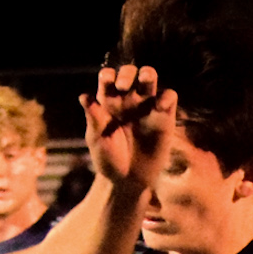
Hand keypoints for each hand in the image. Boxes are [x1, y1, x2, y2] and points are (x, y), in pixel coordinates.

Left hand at [82, 64, 175, 192]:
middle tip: (123, 87)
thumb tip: (83, 96)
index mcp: (108, 100)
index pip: (108, 78)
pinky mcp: (164, 116)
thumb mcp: (97, 139)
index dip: (108, 76)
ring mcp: (147, 105)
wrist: (127, 181)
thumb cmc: (108, 159)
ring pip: (150, 79)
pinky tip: (160, 105)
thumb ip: (93, 117)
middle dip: (127, 74)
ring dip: (148, 74)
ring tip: (146, 79)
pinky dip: (167, 96)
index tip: (107, 83)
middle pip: (130, 73)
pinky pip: (169, 97)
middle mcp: (127, 98)